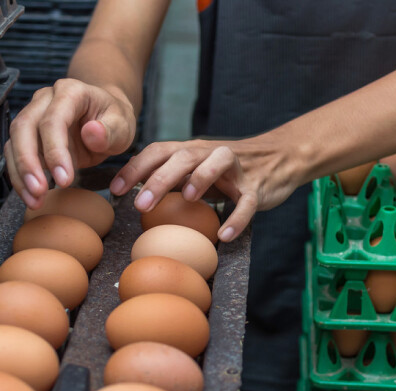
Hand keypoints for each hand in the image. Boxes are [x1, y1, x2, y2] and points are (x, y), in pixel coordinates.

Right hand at [6, 78, 136, 208]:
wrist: (105, 118)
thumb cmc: (114, 120)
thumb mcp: (123, 125)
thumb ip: (110, 131)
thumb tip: (91, 133)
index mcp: (70, 92)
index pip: (53, 119)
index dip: (55, 150)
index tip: (65, 179)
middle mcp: (45, 100)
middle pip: (24, 127)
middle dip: (27, 162)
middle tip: (39, 191)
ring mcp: (33, 115)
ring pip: (14, 142)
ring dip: (20, 174)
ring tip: (34, 200)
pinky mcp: (28, 135)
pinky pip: (15, 155)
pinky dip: (20, 178)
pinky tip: (31, 196)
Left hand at [109, 135, 302, 241]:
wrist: (279, 158)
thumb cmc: (227, 171)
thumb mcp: (197, 169)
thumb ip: (172, 178)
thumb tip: (134, 197)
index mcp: (191, 150)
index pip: (158, 151)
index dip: (135, 168)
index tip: (116, 190)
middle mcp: (211, 153)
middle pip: (184, 157)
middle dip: (160, 179)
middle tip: (141, 204)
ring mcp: (236, 169)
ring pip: (218, 163)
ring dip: (201, 178)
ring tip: (188, 199)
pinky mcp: (256, 187)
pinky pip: (247, 202)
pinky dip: (237, 218)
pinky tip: (224, 235)